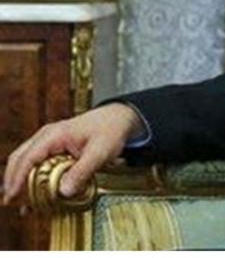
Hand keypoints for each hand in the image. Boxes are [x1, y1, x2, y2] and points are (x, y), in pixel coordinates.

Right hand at [2, 103, 143, 205]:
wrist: (119, 118)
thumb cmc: (110, 129)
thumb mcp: (100, 152)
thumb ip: (83, 171)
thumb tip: (64, 191)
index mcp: (55, 134)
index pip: (28, 157)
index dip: (17, 177)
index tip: (12, 195)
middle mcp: (47, 136)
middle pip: (19, 158)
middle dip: (12, 180)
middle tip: (11, 201)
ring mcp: (48, 140)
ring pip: (25, 159)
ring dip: (20, 179)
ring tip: (19, 201)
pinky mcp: (53, 146)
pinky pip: (36, 161)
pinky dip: (30, 175)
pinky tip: (32, 191)